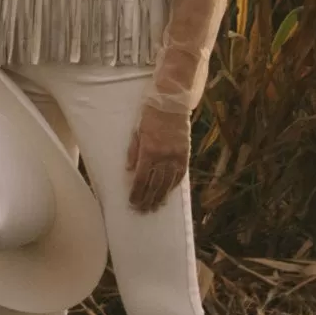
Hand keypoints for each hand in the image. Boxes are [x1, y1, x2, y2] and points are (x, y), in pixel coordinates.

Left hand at [125, 92, 189, 213]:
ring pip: (167, 184)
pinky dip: (173, 187)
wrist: (171, 104)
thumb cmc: (150, 116)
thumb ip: (133, 152)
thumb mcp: (136, 131)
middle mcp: (163, 157)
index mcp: (148, 151)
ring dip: (160, 197)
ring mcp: (175, 157)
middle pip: (154, 185)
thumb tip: (130, 171)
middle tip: (142, 211)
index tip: (133, 203)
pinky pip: (179, 176)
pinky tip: (168, 194)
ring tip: (154, 207)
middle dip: (147, 199)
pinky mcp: (185, 155)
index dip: (137, 193)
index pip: (141, 179)